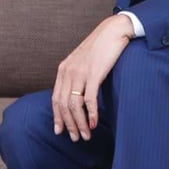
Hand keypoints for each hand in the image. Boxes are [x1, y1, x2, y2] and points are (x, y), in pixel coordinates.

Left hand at [52, 15, 134, 141]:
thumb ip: (77, 76)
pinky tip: (93, 123)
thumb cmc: (100, 48)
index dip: (57, 116)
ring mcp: (80, 72)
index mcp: (63, 69)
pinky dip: (90, 113)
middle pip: (63, 104)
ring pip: (74, 105)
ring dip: (80, 123)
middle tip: (76, 138)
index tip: (59, 130)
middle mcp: (68, 71)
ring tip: (86, 135)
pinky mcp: (94, 73)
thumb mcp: (82, 62)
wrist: (113, 30)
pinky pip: (89, 98)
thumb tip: (76, 95)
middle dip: (68, 124)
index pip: (55, 98)